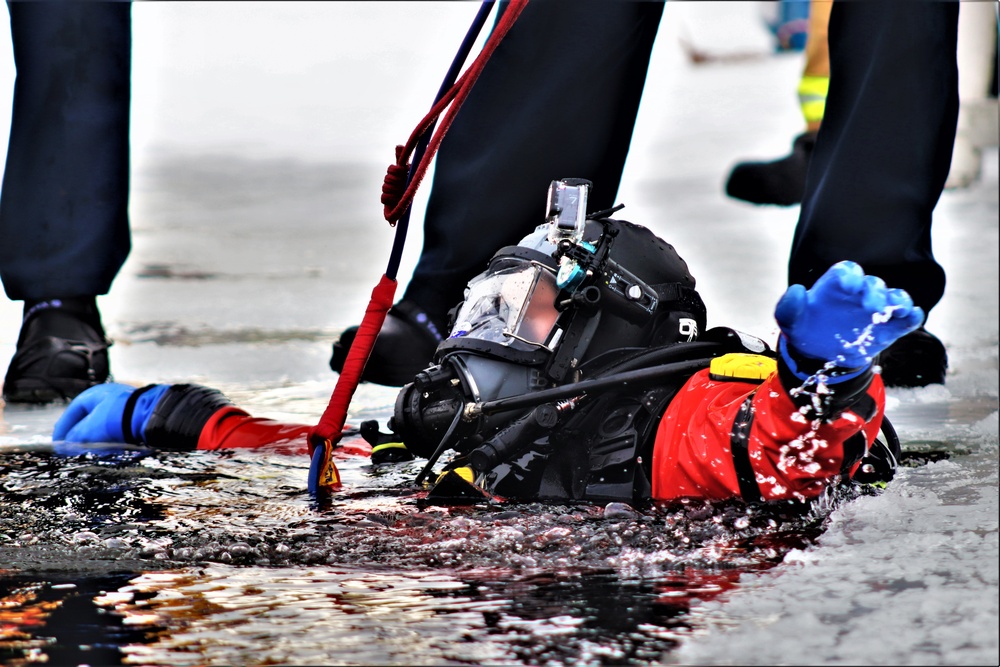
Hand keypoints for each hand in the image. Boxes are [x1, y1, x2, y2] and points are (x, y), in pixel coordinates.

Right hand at [52, 383, 169, 443]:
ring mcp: (124, 407)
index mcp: (94, 395)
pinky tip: (109, 450)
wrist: (151, 417)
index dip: (63, 428)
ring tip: (90, 452)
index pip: (73, 411)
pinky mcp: (136, 418)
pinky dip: (110, 440)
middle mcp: (109, 398)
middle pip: (88, 418)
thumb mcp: (90, 429)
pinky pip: (118, 430)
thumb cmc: (118, 418)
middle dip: (79, 436)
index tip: (57, 443)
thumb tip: (67, 444)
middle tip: (73, 450)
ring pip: (103, 426)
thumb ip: (76, 437)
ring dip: (95, 440)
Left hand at [775, 261, 923, 370]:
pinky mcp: (889, 328)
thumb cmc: (805, 329)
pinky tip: (913, 315)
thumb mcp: (790, 321)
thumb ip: (789, 307)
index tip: (848, 284)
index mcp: (836, 287)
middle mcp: (859, 294)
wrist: (819, 354)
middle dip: (874, 292)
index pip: (846, 272)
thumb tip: (798, 291)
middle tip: (871, 306)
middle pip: (872, 284)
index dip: (849, 275)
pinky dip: (912, 316)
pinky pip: (905, 320)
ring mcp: (876, 310)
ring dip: (898, 300)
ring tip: (898, 308)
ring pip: (893, 297)